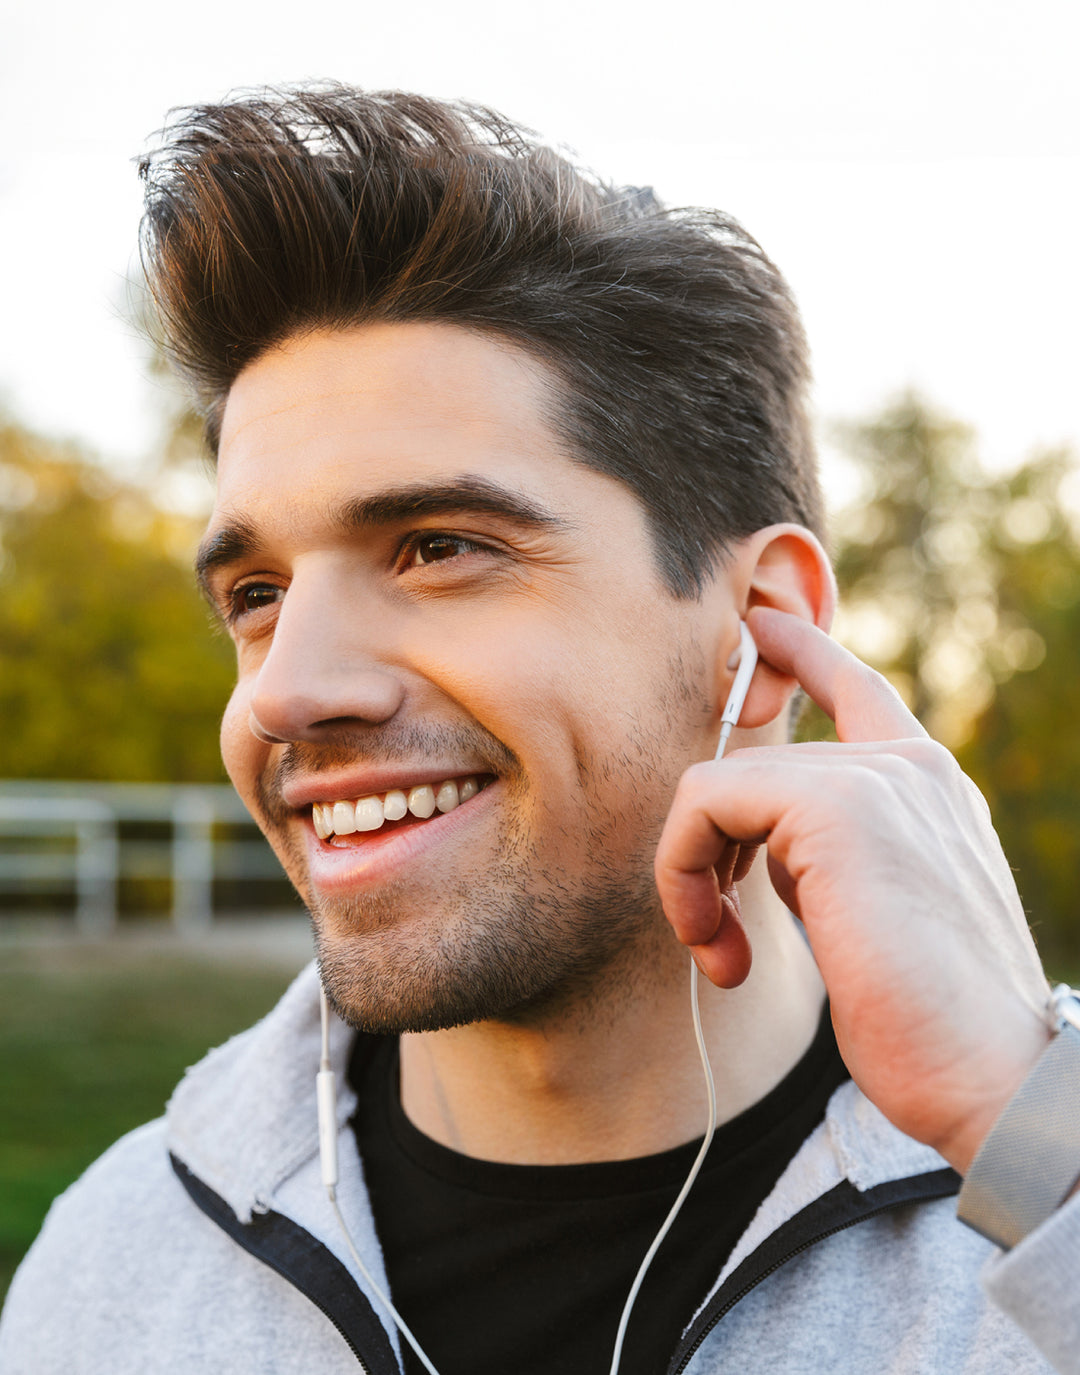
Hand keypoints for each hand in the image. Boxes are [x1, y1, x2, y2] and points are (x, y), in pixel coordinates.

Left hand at [655, 606, 1051, 1174]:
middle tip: (717, 936)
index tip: (762, 628)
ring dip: (692, 875)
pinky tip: (721, 947)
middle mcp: (909, 767)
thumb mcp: (879, 917)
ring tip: (722, 952)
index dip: (804, 652)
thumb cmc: (934, 1023)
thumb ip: (829, 861)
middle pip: (753, 765)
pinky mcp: (836, 806)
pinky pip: (704, 803)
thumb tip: (762, 850)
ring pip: (716, 787)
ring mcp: (877, 777)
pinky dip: (685, 873)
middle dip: (707, 852)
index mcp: (930, 789)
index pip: (860, 693)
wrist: (994, 1081)